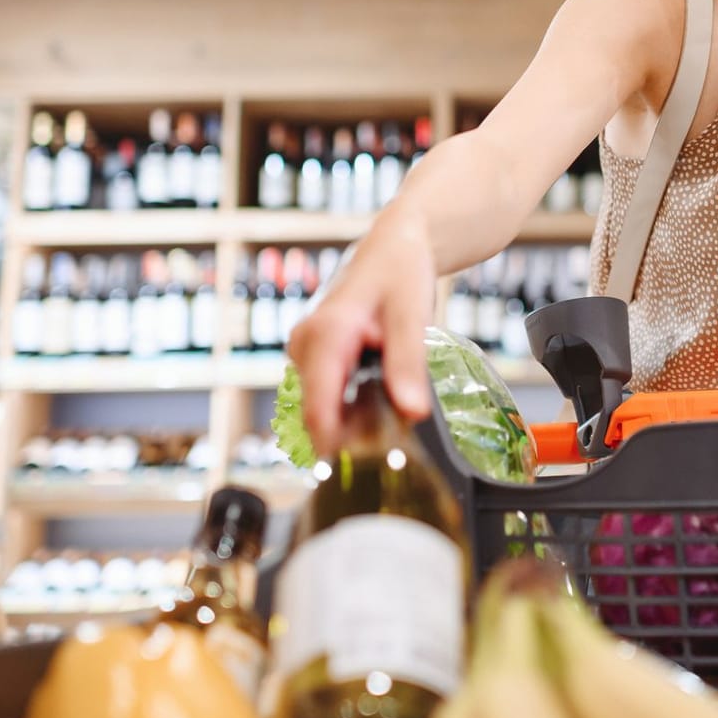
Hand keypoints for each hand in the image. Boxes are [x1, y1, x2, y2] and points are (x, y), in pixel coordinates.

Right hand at [285, 212, 438, 456]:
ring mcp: (307, 353)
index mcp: (323, 336)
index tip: (361, 472)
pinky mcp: (316, 359)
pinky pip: (327, 396)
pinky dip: (351, 411)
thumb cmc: (401, 271)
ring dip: (351, 427)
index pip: (317, 407)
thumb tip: (412, 413)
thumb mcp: (411, 314)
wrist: (395, 245)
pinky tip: (383, 412)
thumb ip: (408, 362)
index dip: (335, 446)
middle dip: (348, 439)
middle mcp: (305, 347)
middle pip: (316, 415)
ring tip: (392, 432)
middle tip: (391, 453)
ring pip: (321, 409)